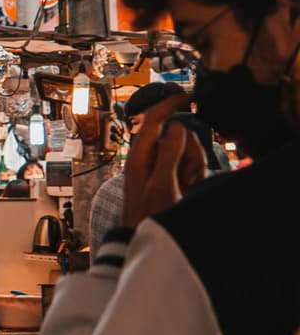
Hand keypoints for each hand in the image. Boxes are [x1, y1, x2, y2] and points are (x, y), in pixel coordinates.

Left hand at [123, 95, 203, 227]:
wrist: (147, 238)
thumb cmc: (149, 215)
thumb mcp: (161, 183)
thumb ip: (170, 152)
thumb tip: (176, 125)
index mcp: (139, 154)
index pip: (154, 119)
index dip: (171, 104)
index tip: (189, 96)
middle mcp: (149, 156)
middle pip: (180, 137)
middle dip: (189, 153)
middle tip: (183, 178)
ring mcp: (161, 166)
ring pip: (189, 152)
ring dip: (193, 168)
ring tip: (182, 188)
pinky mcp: (171, 175)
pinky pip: (191, 167)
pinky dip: (194, 177)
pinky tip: (186, 190)